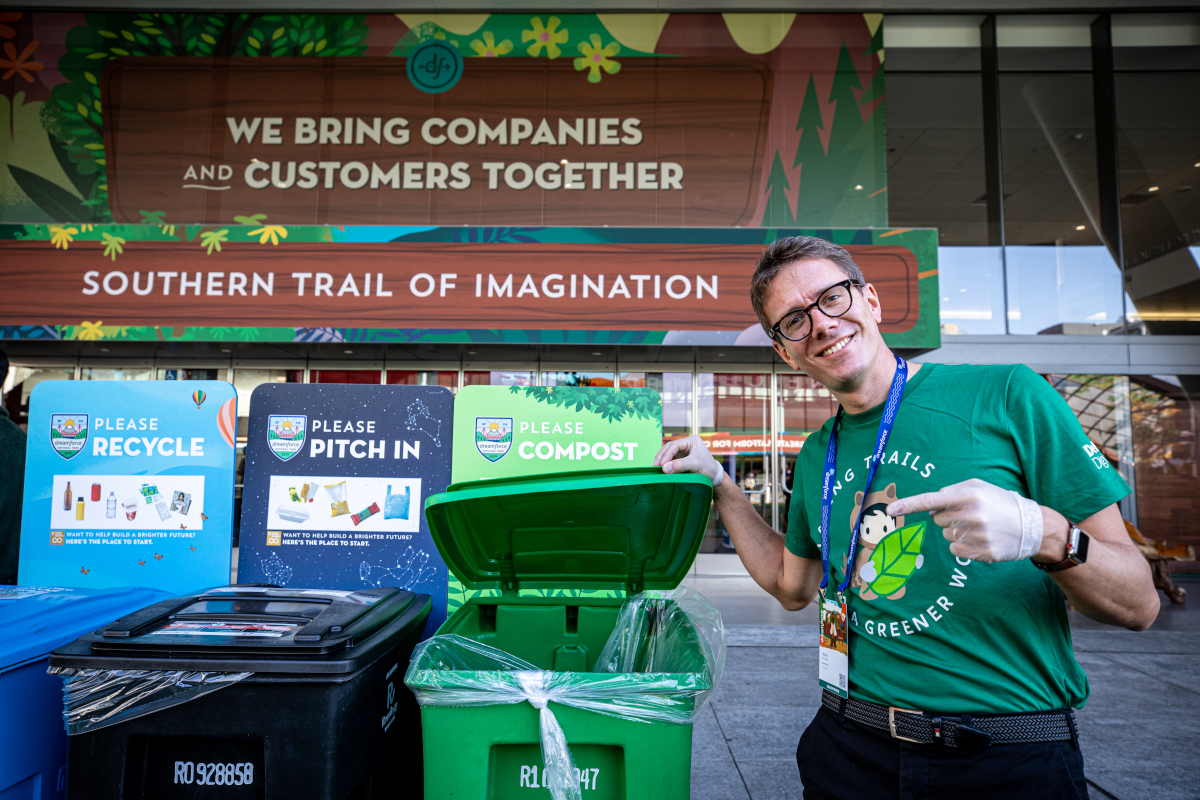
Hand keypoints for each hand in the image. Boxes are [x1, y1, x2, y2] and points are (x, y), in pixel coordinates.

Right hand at [653, 435, 725, 487]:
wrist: (714, 476)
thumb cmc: (707, 468)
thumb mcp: (695, 465)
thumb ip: (680, 465)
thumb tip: (664, 468)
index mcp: (691, 440)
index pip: (675, 445)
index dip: (667, 454)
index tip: (662, 464)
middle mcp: (686, 444)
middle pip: (669, 447)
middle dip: (662, 456)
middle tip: (655, 466)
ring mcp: (683, 450)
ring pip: (668, 452)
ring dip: (661, 459)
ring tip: (655, 467)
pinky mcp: (680, 458)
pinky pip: (669, 458)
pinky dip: (664, 463)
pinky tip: (660, 468)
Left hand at [886, 478, 1042, 562]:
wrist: (1031, 527)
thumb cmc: (999, 502)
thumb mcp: (978, 487)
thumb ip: (951, 491)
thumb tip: (930, 507)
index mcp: (968, 496)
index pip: (930, 500)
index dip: (908, 505)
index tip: (889, 510)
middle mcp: (970, 515)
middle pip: (937, 520)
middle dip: (948, 517)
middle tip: (972, 515)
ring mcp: (975, 536)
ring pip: (946, 535)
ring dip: (957, 531)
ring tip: (980, 526)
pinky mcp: (979, 552)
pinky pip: (955, 550)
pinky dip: (963, 546)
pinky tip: (981, 539)